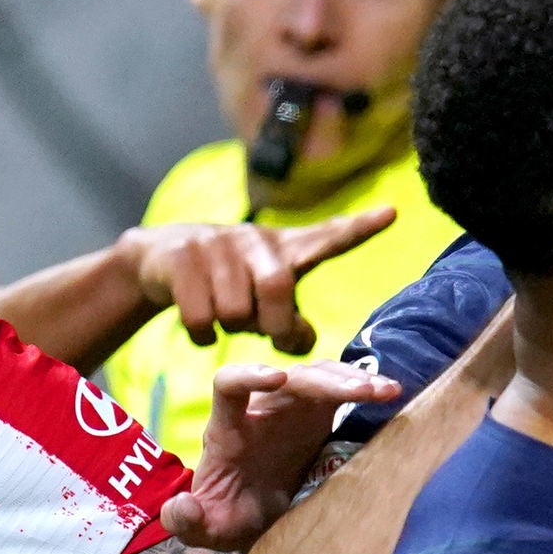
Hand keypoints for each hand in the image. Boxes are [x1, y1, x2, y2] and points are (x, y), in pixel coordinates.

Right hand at [125, 208, 396, 353]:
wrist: (160, 260)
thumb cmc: (232, 287)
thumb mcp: (267, 302)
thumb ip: (291, 324)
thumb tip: (297, 340)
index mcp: (287, 249)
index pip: (329, 237)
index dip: (359, 229)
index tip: (392, 213)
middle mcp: (256, 240)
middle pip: (279, 288)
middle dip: (272, 324)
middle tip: (262, 332)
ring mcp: (216, 243)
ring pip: (235, 310)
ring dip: (232, 329)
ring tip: (226, 318)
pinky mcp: (181, 256)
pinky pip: (200, 317)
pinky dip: (203, 336)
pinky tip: (201, 328)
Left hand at [166, 360, 398, 549]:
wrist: (257, 518)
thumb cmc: (230, 519)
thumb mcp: (206, 530)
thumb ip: (187, 522)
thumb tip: (183, 506)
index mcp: (229, 430)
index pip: (228, 386)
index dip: (250, 376)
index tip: (277, 379)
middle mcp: (260, 410)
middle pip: (290, 378)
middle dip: (323, 381)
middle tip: (361, 392)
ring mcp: (291, 408)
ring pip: (319, 376)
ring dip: (351, 379)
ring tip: (386, 392)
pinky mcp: (318, 414)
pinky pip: (341, 389)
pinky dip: (366, 387)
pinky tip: (392, 394)